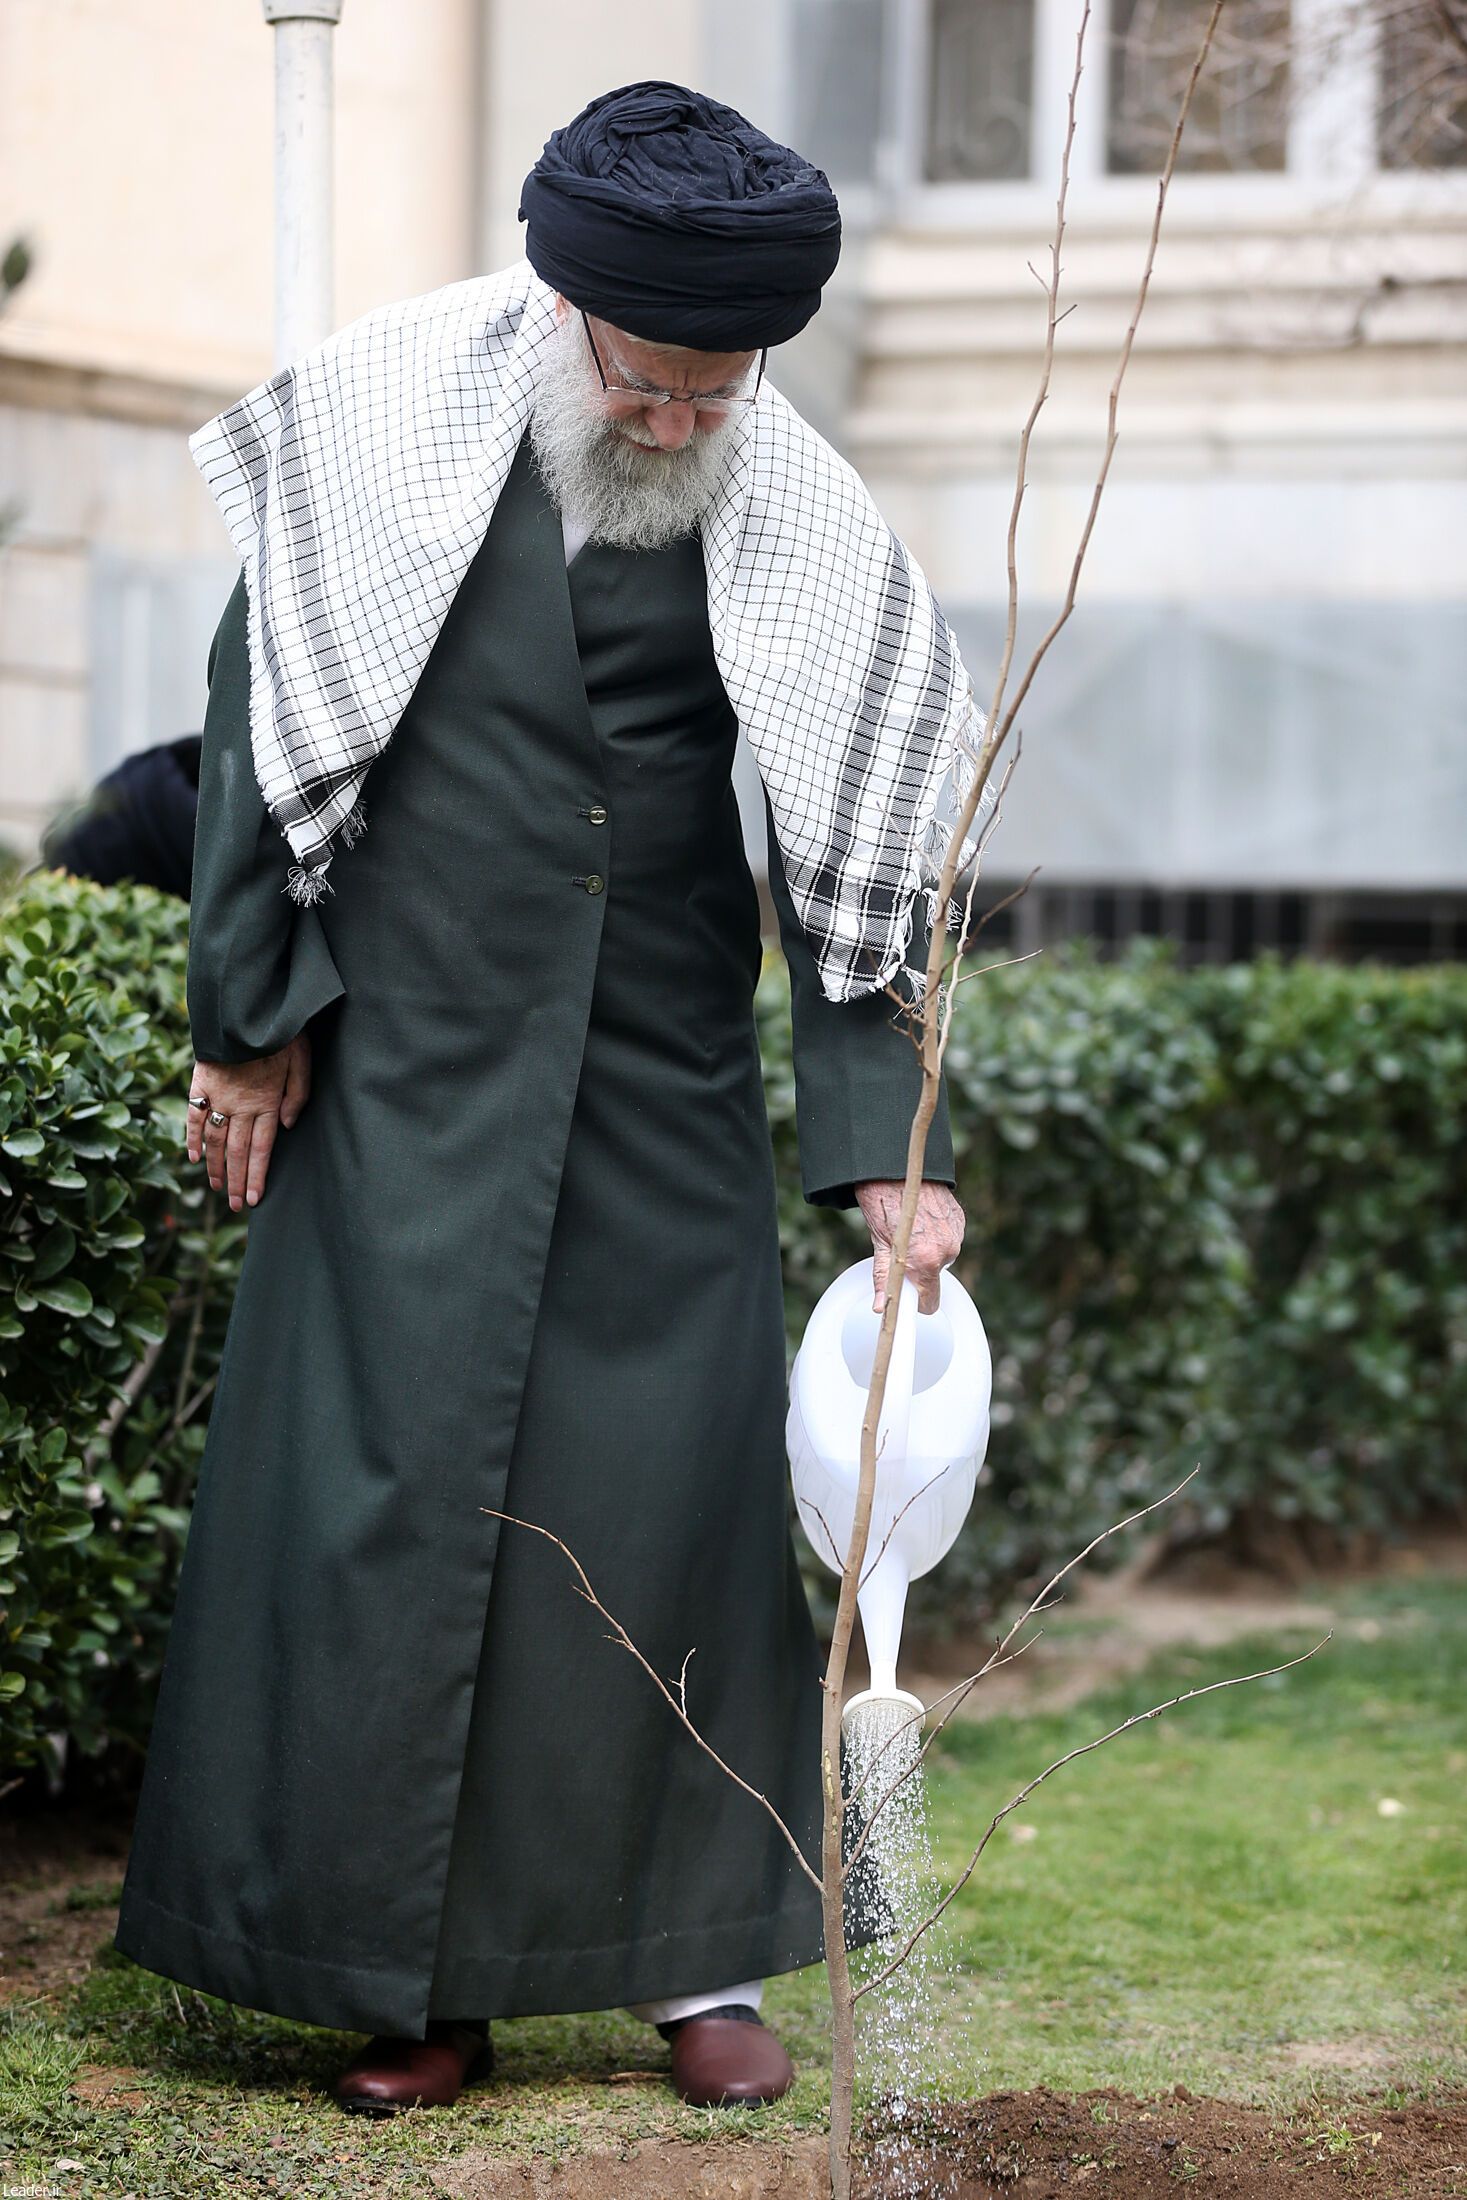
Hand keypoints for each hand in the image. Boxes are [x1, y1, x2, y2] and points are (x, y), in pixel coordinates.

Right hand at [186, 1030, 313, 1211]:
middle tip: (234, 1206)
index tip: (253, 1199)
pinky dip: (193, 1139)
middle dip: (236, 1181)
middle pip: (237, 1152)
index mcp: (267, 1102)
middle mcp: (241, 1105)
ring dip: (216, 1167)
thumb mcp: (302, 1059)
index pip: (262, 1149)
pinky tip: (195, 1158)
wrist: (243, 1010)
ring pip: (215, 1140)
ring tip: (217, 1188)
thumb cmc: (279, 1033)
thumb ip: (298, 1094)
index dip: (256, 1176)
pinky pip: (194, 1117)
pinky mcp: (200, 1084)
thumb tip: (287, 1126)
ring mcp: (218, 1096)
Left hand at [854, 1179, 965, 1315]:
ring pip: (942, 1256)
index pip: (930, 1302)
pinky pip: (949, 1238)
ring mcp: (956, 1234)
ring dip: (929, 1249)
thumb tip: (880, 1306)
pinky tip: (923, 1219)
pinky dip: (937, 1234)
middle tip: (902, 1250)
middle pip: (934, 1277)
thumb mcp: (881, 1244)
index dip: (917, 1301)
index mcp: (926, 1262)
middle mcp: (947, 1250)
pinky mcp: (960, 1220)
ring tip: (911, 1229)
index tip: (908, 1295)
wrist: (898, 1168)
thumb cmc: (885, 1203)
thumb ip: (885, 1279)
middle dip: (920, 1269)